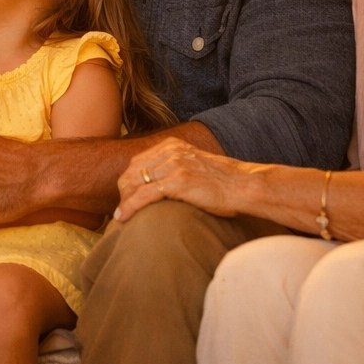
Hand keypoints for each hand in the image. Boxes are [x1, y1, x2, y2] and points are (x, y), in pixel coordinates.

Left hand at [113, 138, 246, 221]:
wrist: (243, 186)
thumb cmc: (222, 182)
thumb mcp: (194, 165)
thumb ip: (174, 167)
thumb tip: (156, 184)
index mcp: (172, 146)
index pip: (137, 162)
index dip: (128, 182)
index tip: (126, 198)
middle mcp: (170, 151)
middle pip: (132, 172)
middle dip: (123, 192)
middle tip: (122, 209)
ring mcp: (174, 165)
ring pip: (135, 183)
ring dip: (124, 202)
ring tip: (120, 216)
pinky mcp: (178, 181)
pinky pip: (145, 194)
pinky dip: (130, 207)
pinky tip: (123, 217)